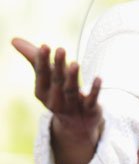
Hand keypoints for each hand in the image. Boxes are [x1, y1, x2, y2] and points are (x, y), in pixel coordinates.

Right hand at [12, 38, 103, 163]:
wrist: (76, 124)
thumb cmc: (58, 93)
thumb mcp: (46, 77)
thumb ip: (33, 58)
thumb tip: (13, 39)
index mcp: (43, 92)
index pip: (42, 75)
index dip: (43, 62)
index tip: (44, 46)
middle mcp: (55, 101)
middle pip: (57, 82)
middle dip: (58, 66)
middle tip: (61, 49)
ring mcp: (72, 107)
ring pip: (71, 92)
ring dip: (73, 78)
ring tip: (75, 63)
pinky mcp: (89, 110)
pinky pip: (92, 101)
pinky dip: (95, 90)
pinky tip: (99, 78)